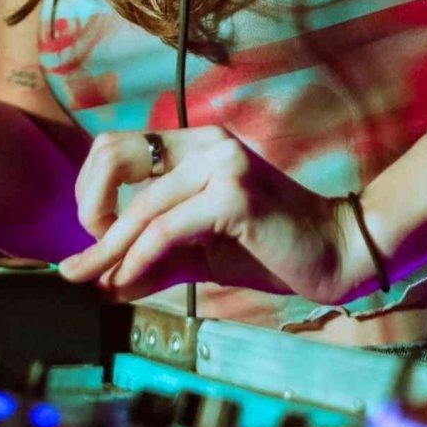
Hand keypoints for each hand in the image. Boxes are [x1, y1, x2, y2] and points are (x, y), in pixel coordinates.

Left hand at [54, 126, 369, 305]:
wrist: (337, 253)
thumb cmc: (272, 249)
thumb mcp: (200, 252)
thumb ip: (154, 260)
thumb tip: (102, 283)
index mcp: (196, 144)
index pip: (115, 148)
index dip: (90, 193)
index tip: (94, 238)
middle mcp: (206, 143)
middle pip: (112, 156)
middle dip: (89, 210)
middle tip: (90, 255)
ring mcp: (222, 165)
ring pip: (140, 205)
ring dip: (109, 249)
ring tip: (95, 281)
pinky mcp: (235, 196)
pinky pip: (168, 228)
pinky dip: (139, 258)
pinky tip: (127, 281)